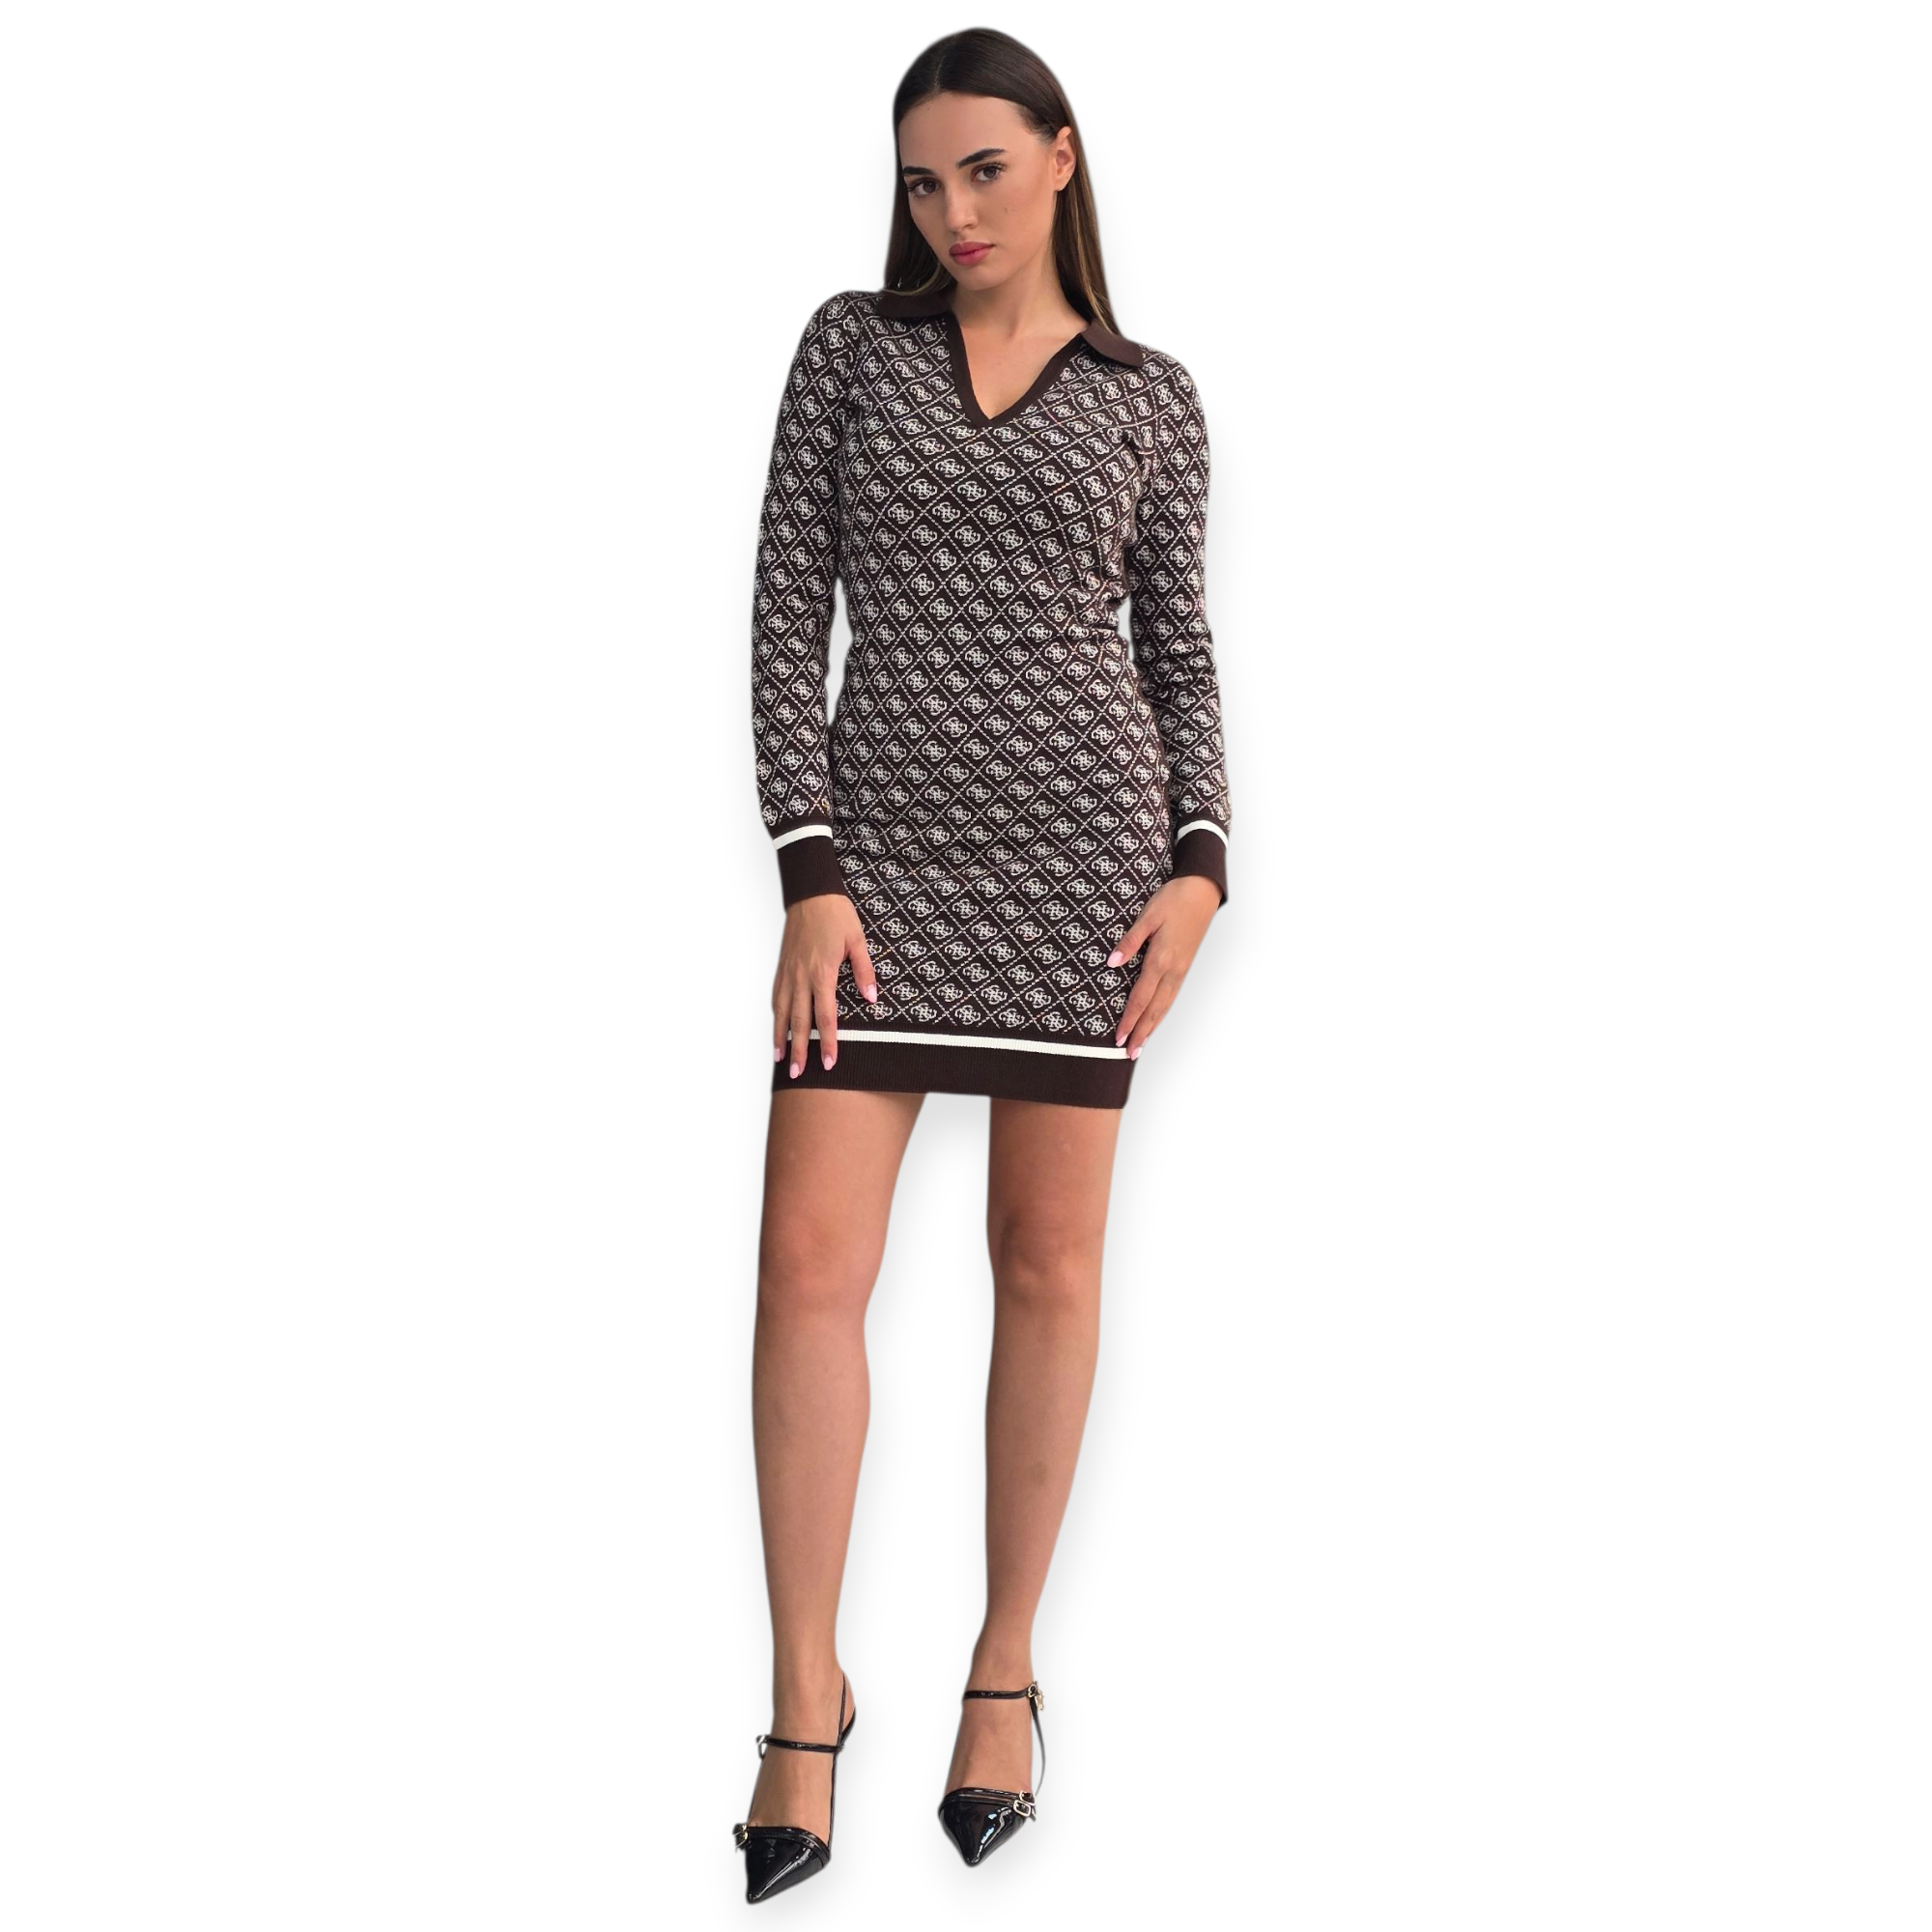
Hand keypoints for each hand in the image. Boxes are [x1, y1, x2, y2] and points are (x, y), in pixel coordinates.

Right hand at [773, 893, 879, 1078]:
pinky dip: (776, 1016)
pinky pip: (777, 997)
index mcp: (822, 972)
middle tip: (799, 1074)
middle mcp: (801, 977)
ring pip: (782, 1012)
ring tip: (782, 1060)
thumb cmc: (836, 915)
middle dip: (800, 1050)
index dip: (828, 1042)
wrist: (811, 893)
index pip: (825, 1016)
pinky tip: (778, 1029)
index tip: (830, 1062)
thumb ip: (864, 972)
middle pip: (799, 1021)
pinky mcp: (782, 968)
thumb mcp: (858, 941)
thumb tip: (871, 999)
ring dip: (781, 1037)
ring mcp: (788, 973)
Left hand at [1107, 875, 1220, 1057]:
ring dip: (1152, 1027)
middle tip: (1128, 1054)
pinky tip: (1155, 1018)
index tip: (1118, 1038)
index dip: (1129, 1020)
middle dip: (1141, 1033)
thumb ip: (1130, 941)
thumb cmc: (1174, 899)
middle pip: (1154, 1010)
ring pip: (1165, 1006)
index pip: (1140, 998)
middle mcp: (1173, 970)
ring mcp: (1181, 970)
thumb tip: (1111, 963)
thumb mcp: (1148, 915)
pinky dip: (1161, 1013)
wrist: (1203, 890)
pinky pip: (1171, 996)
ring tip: (1140, 1046)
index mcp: (1161, 959)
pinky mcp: (1185, 966)